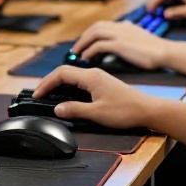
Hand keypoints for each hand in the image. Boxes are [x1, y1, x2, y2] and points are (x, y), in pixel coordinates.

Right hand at [32, 66, 153, 129]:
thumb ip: (75, 110)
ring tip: (50, 95)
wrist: (148, 110)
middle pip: (65, 72)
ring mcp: (99, 78)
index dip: (46, 83)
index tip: (37, 94)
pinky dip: (69, 87)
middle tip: (39, 94)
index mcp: (91, 77)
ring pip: (73, 76)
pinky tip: (68, 96)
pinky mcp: (103, 84)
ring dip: (59, 84)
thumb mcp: (97, 113)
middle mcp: (94, 74)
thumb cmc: (126, 111)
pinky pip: (80, 81)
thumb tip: (57, 109)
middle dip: (49, 82)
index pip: (61, 73)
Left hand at [69, 21, 169, 69]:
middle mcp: (121, 27)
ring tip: (77, 53)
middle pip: (95, 27)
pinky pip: (99, 45)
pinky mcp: (120, 45)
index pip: (102, 25)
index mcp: (125, 26)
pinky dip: (89, 51)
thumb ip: (131, 32)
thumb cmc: (156, 49)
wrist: (166, 52)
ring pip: (94, 34)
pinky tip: (85, 58)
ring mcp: (120, 35)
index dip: (90, 32)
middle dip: (83, 37)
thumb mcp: (141, 35)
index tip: (84, 41)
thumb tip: (124, 28)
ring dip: (83, 43)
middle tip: (76, 48)